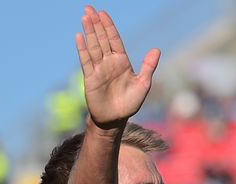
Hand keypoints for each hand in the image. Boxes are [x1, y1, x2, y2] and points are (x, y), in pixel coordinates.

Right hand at [76, 6, 159, 128]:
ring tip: (85, 17)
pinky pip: (86, 61)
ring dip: (89, 32)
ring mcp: (98, 69)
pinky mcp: (90, 78)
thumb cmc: (130, 103)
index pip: (114, 40)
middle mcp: (109, 62)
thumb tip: (157, 49)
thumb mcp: (143, 84)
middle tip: (89, 8)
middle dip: (96, 24)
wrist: (115, 119)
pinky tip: (79, 37)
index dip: (109, 26)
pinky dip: (82, 49)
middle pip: (102, 39)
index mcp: (122, 61)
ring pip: (93, 46)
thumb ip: (148, 66)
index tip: (103, 13)